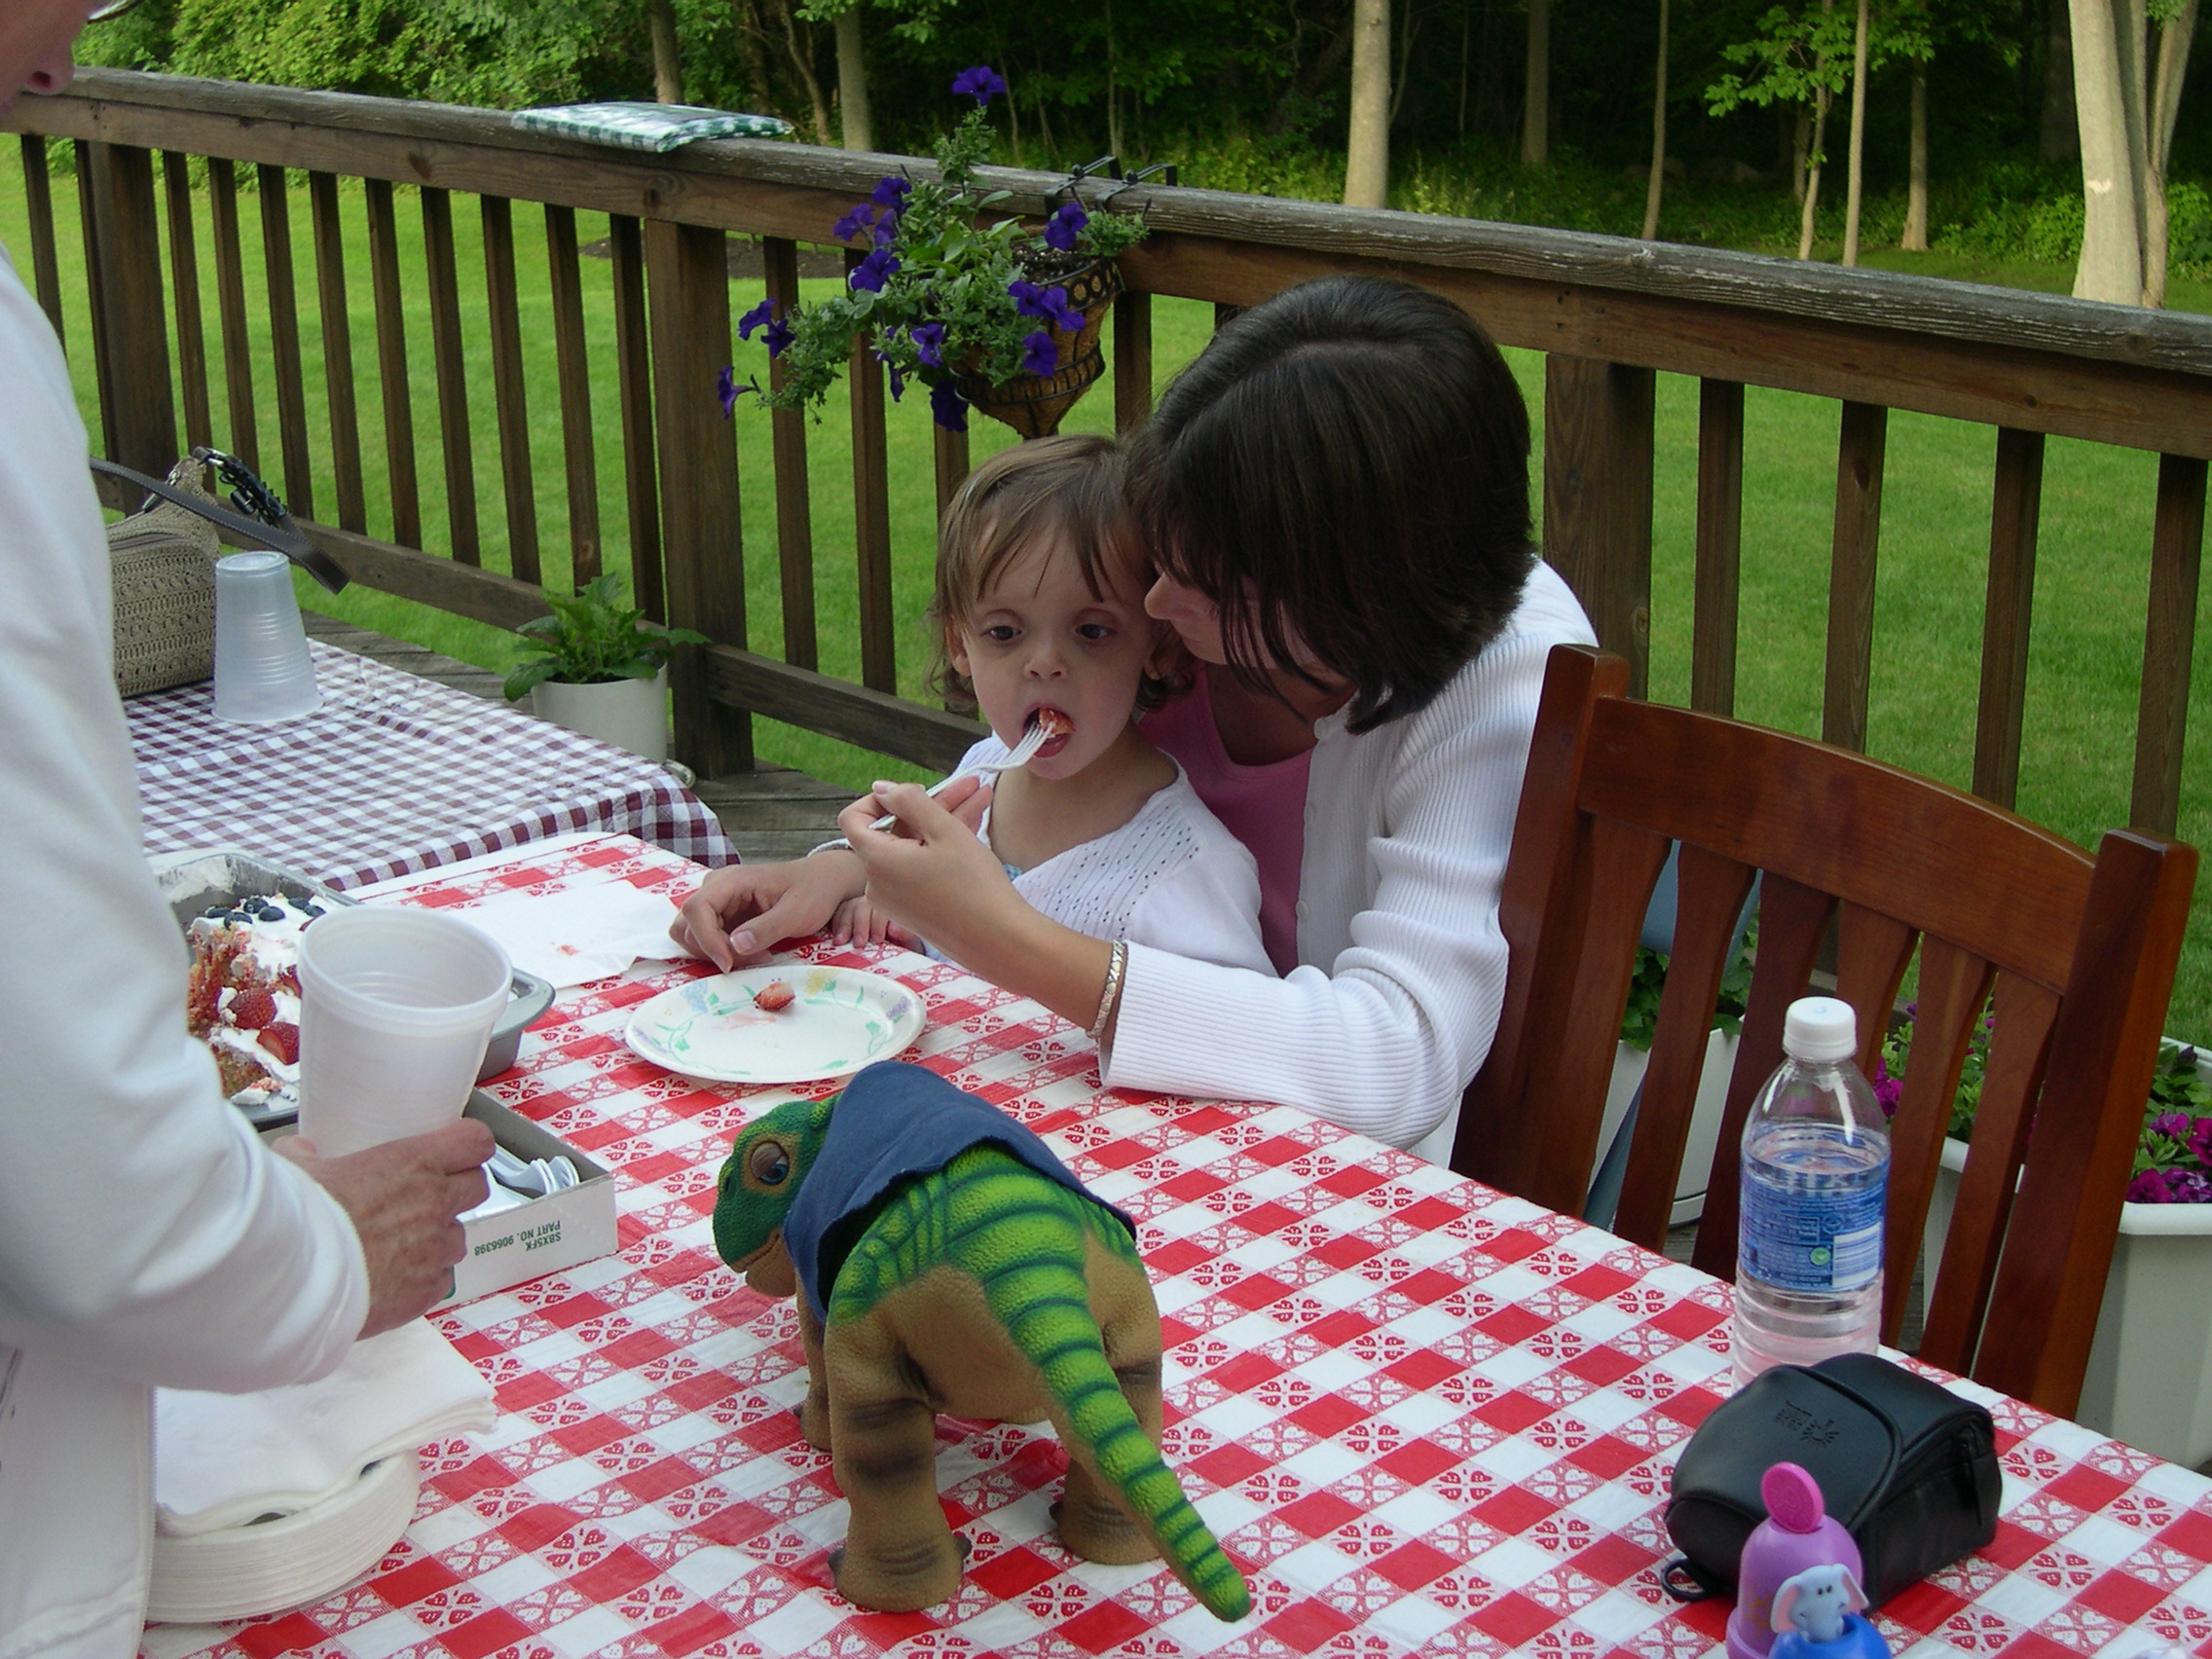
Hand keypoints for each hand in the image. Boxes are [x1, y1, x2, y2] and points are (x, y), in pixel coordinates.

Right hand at [278, 1118, 496, 1336]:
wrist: (296, 1280)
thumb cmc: (301, 1219)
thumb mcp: (299, 1173)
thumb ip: (305, 1157)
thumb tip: (299, 1151)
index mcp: (413, 1164)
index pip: (474, 1142)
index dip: (470, 1145)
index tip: (461, 1148)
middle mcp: (434, 1204)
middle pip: (477, 1187)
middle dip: (461, 1189)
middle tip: (433, 1195)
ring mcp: (434, 1250)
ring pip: (460, 1238)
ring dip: (441, 1238)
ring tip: (407, 1243)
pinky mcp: (424, 1292)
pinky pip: (442, 1281)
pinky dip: (426, 1278)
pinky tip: (398, 1279)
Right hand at [672, 851, 865, 970]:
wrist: (823, 882)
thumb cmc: (813, 892)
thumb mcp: (797, 912)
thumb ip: (767, 928)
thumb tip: (737, 946)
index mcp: (733, 880)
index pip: (697, 908)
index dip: (706, 939)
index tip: (728, 963)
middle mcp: (717, 887)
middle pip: (686, 924)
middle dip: (711, 949)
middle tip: (750, 959)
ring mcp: (718, 901)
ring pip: (690, 933)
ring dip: (713, 952)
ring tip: (753, 955)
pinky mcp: (723, 915)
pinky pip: (706, 937)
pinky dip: (722, 951)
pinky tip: (753, 951)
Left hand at [837, 777, 1015, 949]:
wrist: (999, 942)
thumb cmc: (973, 885)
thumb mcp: (943, 830)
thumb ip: (909, 801)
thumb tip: (881, 788)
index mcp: (876, 861)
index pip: (854, 818)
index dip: (881, 799)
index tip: (915, 793)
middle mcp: (877, 883)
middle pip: (893, 831)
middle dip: (929, 805)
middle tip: (967, 786)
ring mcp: (895, 900)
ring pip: (912, 848)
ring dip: (943, 823)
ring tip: (982, 799)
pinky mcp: (914, 910)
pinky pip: (919, 869)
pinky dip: (941, 849)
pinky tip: (974, 826)